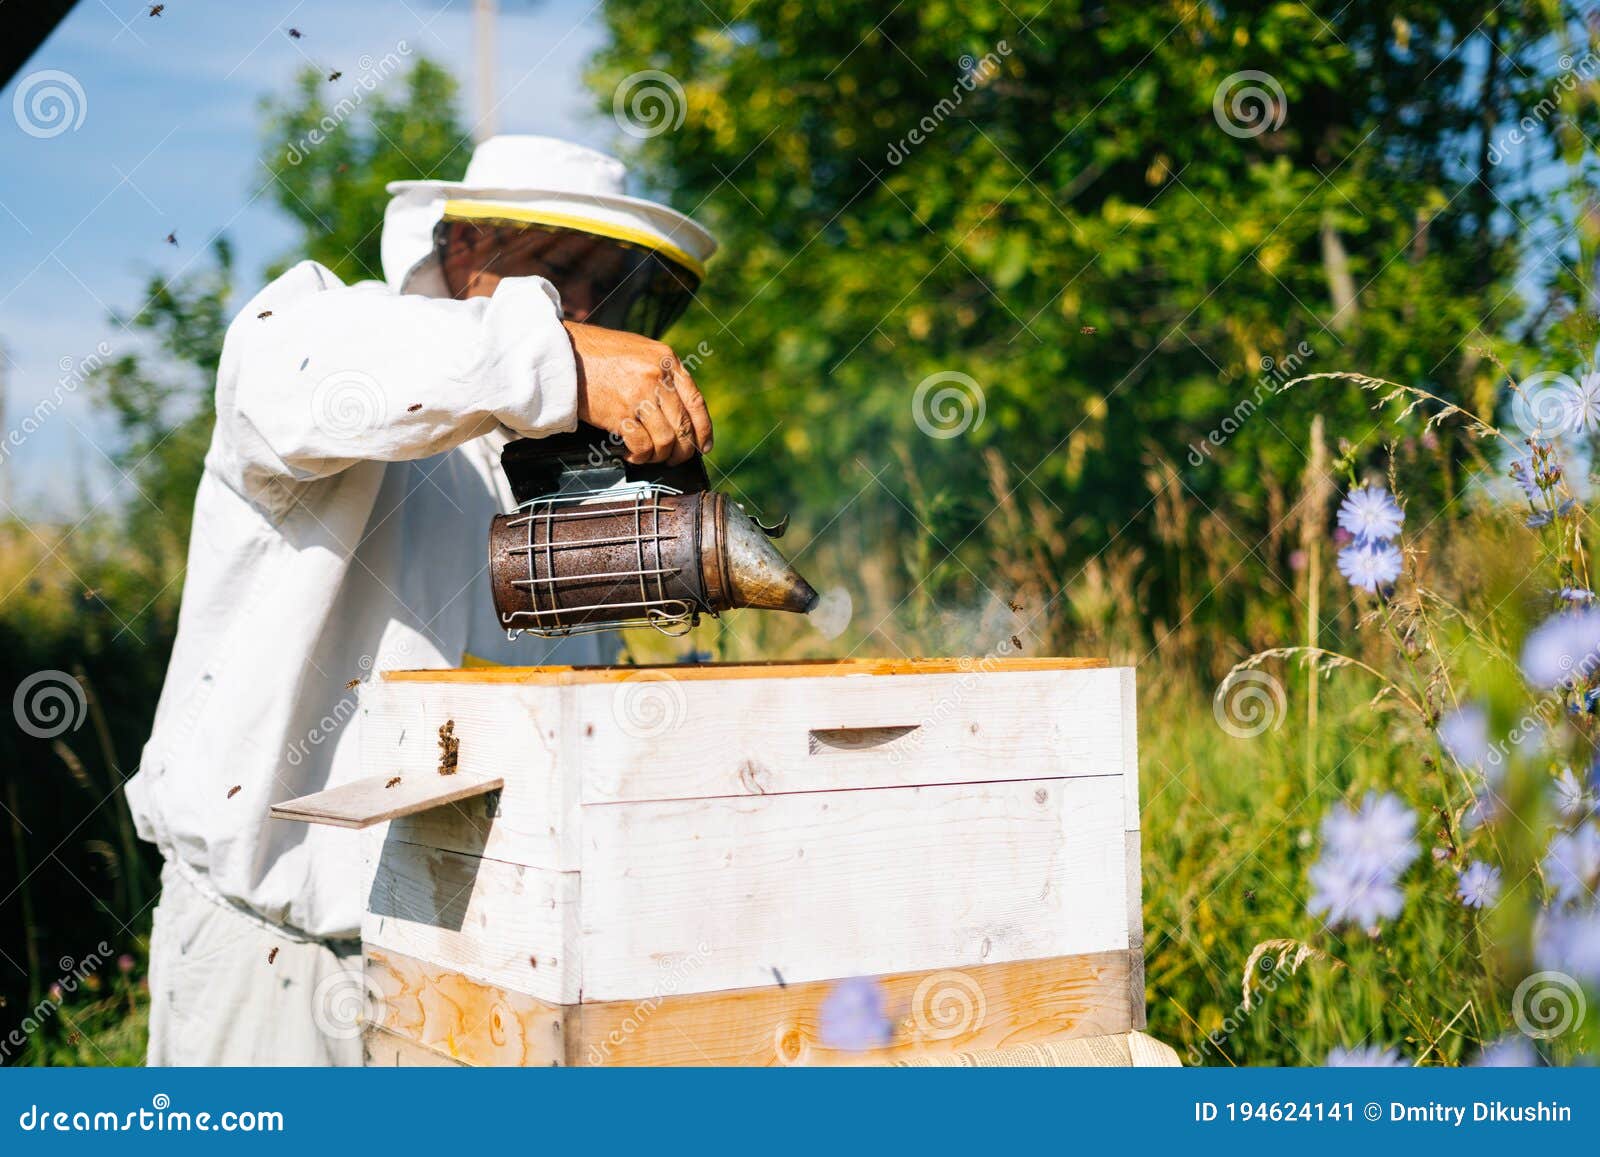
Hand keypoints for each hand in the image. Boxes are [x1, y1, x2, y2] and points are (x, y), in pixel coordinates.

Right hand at [563, 321, 712, 464]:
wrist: (562, 354)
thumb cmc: (597, 354)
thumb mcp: (638, 352)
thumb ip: (661, 374)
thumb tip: (676, 408)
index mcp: (666, 359)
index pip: (695, 401)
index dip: (703, 429)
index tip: (703, 445)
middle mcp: (658, 377)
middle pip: (683, 426)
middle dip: (681, 450)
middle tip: (672, 459)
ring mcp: (640, 394)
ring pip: (665, 440)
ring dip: (658, 455)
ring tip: (648, 455)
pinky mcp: (619, 412)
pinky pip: (642, 445)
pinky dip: (639, 455)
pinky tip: (631, 453)